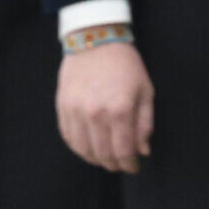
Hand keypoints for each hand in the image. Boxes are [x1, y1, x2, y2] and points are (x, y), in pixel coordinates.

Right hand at [57, 41, 154, 173]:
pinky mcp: (62, 107)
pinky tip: (88, 148)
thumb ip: (145, 123)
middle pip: (103, 154)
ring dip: (95, 159)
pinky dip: (79, 148)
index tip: (133, 167)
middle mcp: (95, 114)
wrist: (96, 41)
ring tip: (105, 159)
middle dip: (114, 164)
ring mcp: (76, 111)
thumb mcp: (145, 91)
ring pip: (83, 150)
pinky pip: (68, 137)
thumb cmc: (126, 66)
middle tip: (121, 165)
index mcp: (120, 109)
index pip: (123, 151)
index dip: (129, 164)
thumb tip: (143, 151)